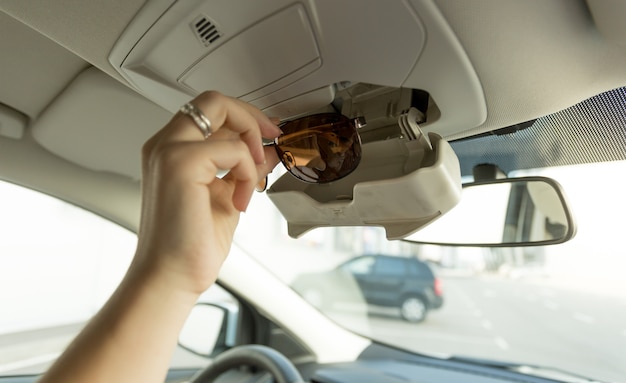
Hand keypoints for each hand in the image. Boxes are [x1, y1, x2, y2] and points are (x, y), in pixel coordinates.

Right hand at [132, 91, 280, 293]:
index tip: (268, 133)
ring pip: (222, 111)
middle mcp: (164, 146)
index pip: (209, 113)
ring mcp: (169, 151)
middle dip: (250, 115)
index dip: (243, 117)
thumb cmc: (189, 245)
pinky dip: (245, 172)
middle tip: (272, 136)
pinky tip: (240, 200)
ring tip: (250, 185)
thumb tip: (267, 151)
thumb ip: (242, 169)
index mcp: (170, 152)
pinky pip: (233, 149)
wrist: (171, 278)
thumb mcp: (225, 196)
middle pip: (213, 100)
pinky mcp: (181, 163)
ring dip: (250, 148)